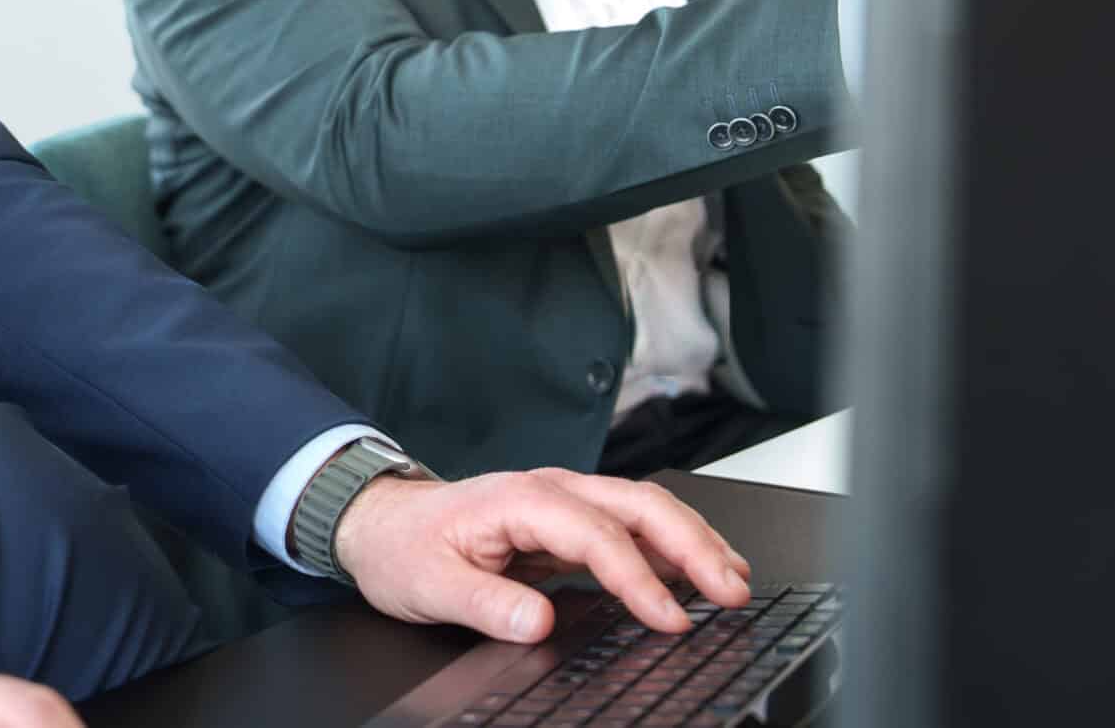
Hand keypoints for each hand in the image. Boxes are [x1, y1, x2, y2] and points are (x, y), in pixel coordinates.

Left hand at [332, 468, 752, 643]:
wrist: (380, 521)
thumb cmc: (403, 546)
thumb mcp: (430, 584)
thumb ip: (485, 604)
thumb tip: (538, 622)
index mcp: (519, 501)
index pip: (595, 536)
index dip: (638, 578)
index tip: (668, 618)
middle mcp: (549, 491)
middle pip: (637, 506)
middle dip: (692, 545)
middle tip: (732, 591)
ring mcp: (562, 502)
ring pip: (643, 509)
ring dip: (693, 540)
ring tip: (734, 580)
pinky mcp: (567, 521)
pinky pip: (630, 527)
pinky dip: (671, 546)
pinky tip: (696, 571)